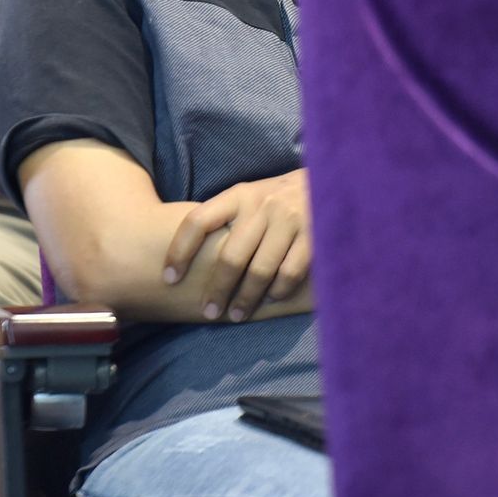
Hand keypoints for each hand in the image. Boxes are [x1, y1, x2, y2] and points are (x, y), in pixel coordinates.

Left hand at [163, 171, 310, 322]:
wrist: (328, 181)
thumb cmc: (276, 198)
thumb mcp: (248, 197)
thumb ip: (224, 218)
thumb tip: (185, 256)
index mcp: (238, 196)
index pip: (198, 221)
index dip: (179, 251)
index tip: (169, 278)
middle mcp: (261, 205)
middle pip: (230, 256)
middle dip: (216, 290)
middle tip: (208, 313)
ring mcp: (288, 220)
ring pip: (259, 270)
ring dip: (245, 299)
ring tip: (236, 315)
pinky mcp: (312, 236)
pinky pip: (288, 274)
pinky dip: (277, 292)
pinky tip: (270, 300)